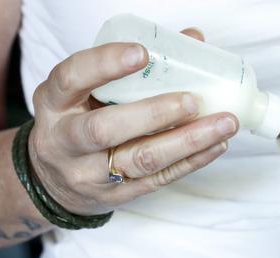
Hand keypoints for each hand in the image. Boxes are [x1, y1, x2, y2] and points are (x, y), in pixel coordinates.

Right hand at [28, 28, 236, 214]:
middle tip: (193, 101)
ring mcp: (90, 174)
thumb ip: (131, 67)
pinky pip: (159, 178)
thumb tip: (193, 40)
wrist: (55, 181)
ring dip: (188, 141)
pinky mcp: (118, 195)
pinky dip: (192, 161)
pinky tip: (216, 145)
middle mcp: (65, 141)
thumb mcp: (86, 90)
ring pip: (141, 159)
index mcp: (54, 103)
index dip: (105, 65)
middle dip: (154, 114)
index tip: (143, 53)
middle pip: (105, 130)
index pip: (71, 79)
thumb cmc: (79, 120)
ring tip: (224, 124)